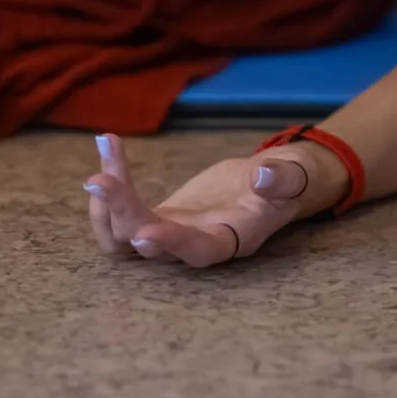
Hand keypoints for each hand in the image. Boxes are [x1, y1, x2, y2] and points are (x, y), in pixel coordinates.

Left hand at [83, 133, 317, 267]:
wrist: (272, 182)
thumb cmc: (289, 181)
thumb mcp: (295, 175)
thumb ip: (282, 179)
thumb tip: (263, 175)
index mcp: (233, 240)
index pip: (199, 251)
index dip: (172, 245)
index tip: (144, 233)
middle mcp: (195, 245)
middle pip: (148, 244)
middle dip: (122, 212)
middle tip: (100, 177)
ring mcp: (172, 234)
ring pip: (123, 235)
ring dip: (106, 200)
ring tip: (108, 146)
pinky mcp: (159, 218)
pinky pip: (121, 213)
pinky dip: (111, 186)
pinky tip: (109, 149)